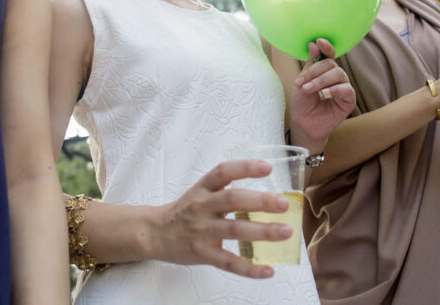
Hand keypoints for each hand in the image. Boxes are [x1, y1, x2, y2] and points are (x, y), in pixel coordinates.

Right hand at [151, 159, 292, 277]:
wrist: (154, 233)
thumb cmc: (185, 211)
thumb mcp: (200, 192)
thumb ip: (226, 191)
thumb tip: (267, 195)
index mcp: (203, 188)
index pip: (224, 172)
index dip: (245, 168)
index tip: (268, 168)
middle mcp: (202, 206)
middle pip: (232, 199)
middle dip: (260, 201)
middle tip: (283, 204)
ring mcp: (202, 231)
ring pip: (235, 230)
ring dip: (262, 231)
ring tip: (285, 232)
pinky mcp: (202, 253)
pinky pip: (228, 262)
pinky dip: (249, 268)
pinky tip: (268, 270)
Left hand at [290, 38, 355, 143]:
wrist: (304, 124)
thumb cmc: (302, 103)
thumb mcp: (302, 81)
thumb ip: (310, 65)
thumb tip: (314, 44)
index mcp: (324, 70)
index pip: (328, 55)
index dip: (326, 47)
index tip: (319, 41)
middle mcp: (336, 77)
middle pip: (331, 64)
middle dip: (315, 72)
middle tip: (301, 84)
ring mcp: (343, 87)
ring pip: (339, 74)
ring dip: (321, 81)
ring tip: (308, 90)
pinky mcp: (349, 100)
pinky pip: (346, 89)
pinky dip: (334, 90)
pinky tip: (323, 95)